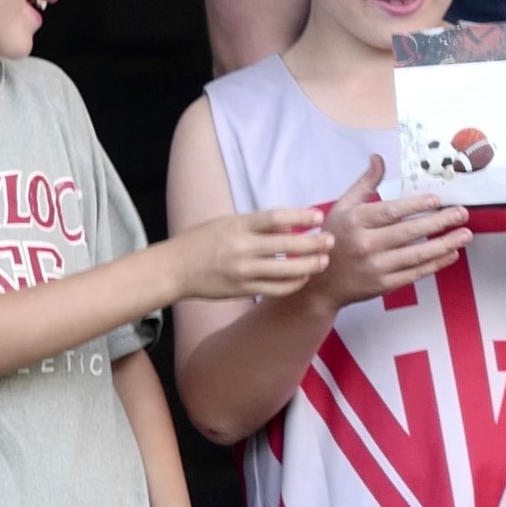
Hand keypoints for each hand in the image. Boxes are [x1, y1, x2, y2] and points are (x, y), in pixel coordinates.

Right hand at [171, 207, 332, 301]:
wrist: (176, 268)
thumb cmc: (201, 241)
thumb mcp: (227, 222)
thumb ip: (256, 224)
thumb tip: (290, 226)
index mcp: (238, 225)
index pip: (276, 218)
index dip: (301, 217)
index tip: (318, 217)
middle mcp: (242, 247)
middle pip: (287, 245)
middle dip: (313, 243)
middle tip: (330, 241)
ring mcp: (243, 271)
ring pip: (286, 271)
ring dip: (309, 266)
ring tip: (323, 261)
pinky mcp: (243, 290)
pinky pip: (276, 289)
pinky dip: (293, 283)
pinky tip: (302, 278)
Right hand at [306, 160, 469, 307]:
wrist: (320, 285)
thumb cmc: (333, 239)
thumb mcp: (342, 207)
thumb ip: (364, 184)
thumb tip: (378, 158)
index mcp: (354, 221)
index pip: (390, 212)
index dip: (415, 206)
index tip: (437, 200)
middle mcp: (365, 244)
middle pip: (408, 232)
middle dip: (439, 223)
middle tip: (461, 214)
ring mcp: (375, 267)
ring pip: (416, 255)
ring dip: (444, 244)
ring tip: (464, 235)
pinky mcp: (383, 285)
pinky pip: (414, 273)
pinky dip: (435, 264)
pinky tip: (450, 254)